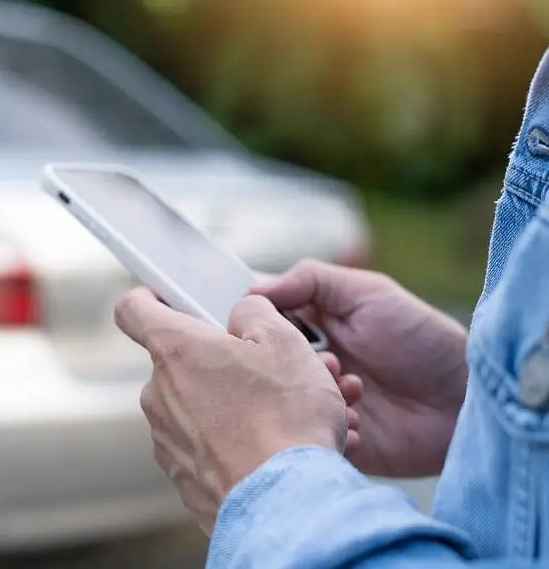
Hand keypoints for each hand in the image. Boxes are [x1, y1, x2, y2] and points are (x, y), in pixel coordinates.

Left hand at [115, 287, 352, 534]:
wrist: (287, 505)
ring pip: (199, 404)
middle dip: (220, 359)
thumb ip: (254, 312)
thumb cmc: (286, 418)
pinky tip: (273, 445)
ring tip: (284, 412)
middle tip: (266, 367)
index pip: (134, 310)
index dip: (148, 297)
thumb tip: (240, 315)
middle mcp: (160, 395)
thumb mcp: (284, 343)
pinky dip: (233, 438)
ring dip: (234, 400)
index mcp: (177, 351)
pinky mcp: (184, 476)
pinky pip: (206, 443)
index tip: (164, 297)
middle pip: (181, 360)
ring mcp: (168, 439)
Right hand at [253, 261, 468, 477]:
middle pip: (270, 362)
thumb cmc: (421, 338)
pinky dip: (328, 429)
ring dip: (313, 396)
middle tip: (327, 360)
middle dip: (289, 362)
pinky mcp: (333, 438)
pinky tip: (360, 422)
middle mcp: (311, 363)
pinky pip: (308, 438)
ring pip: (287, 401)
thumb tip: (252, 288)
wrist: (466, 400)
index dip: (258, 322)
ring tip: (355, 389)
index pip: (267, 321)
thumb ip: (311, 280)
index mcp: (314, 326)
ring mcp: (321, 401)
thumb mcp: (368, 292)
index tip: (253, 324)